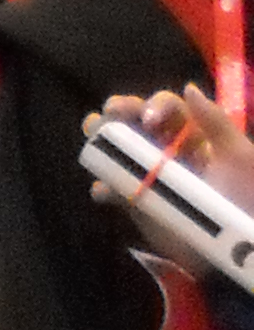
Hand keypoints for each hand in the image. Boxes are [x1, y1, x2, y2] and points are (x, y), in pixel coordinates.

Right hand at [96, 85, 253, 213]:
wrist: (237, 241)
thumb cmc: (247, 195)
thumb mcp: (241, 156)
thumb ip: (216, 123)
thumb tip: (188, 88)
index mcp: (194, 132)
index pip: (167, 108)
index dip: (153, 106)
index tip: (149, 120)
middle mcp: (168, 148)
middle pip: (135, 123)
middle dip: (115, 115)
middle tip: (101, 119)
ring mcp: (151, 176)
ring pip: (119, 152)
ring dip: (101, 144)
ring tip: (91, 143)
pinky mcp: (139, 204)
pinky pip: (115, 191)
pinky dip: (104, 188)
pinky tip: (103, 191)